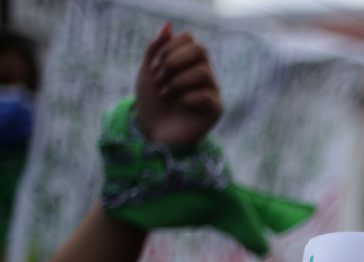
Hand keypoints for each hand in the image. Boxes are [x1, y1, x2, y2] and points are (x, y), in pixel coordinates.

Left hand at [135, 22, 222, 146]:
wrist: (153, 133)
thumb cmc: (151, 103)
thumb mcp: (147, 72)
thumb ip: (156, 48)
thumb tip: (169, 25)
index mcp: (190, 63)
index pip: (190, 40)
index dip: (170, 48)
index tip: (153, 67)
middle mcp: (204, 74)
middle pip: (200, 50)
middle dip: (174, 61)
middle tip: (159, 78)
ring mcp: (212, 92)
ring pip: (203, 72)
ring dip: (178, 81)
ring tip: (166, 94)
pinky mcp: (215, 110)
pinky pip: (207, 95)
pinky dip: (187, 98)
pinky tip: (179, 105)